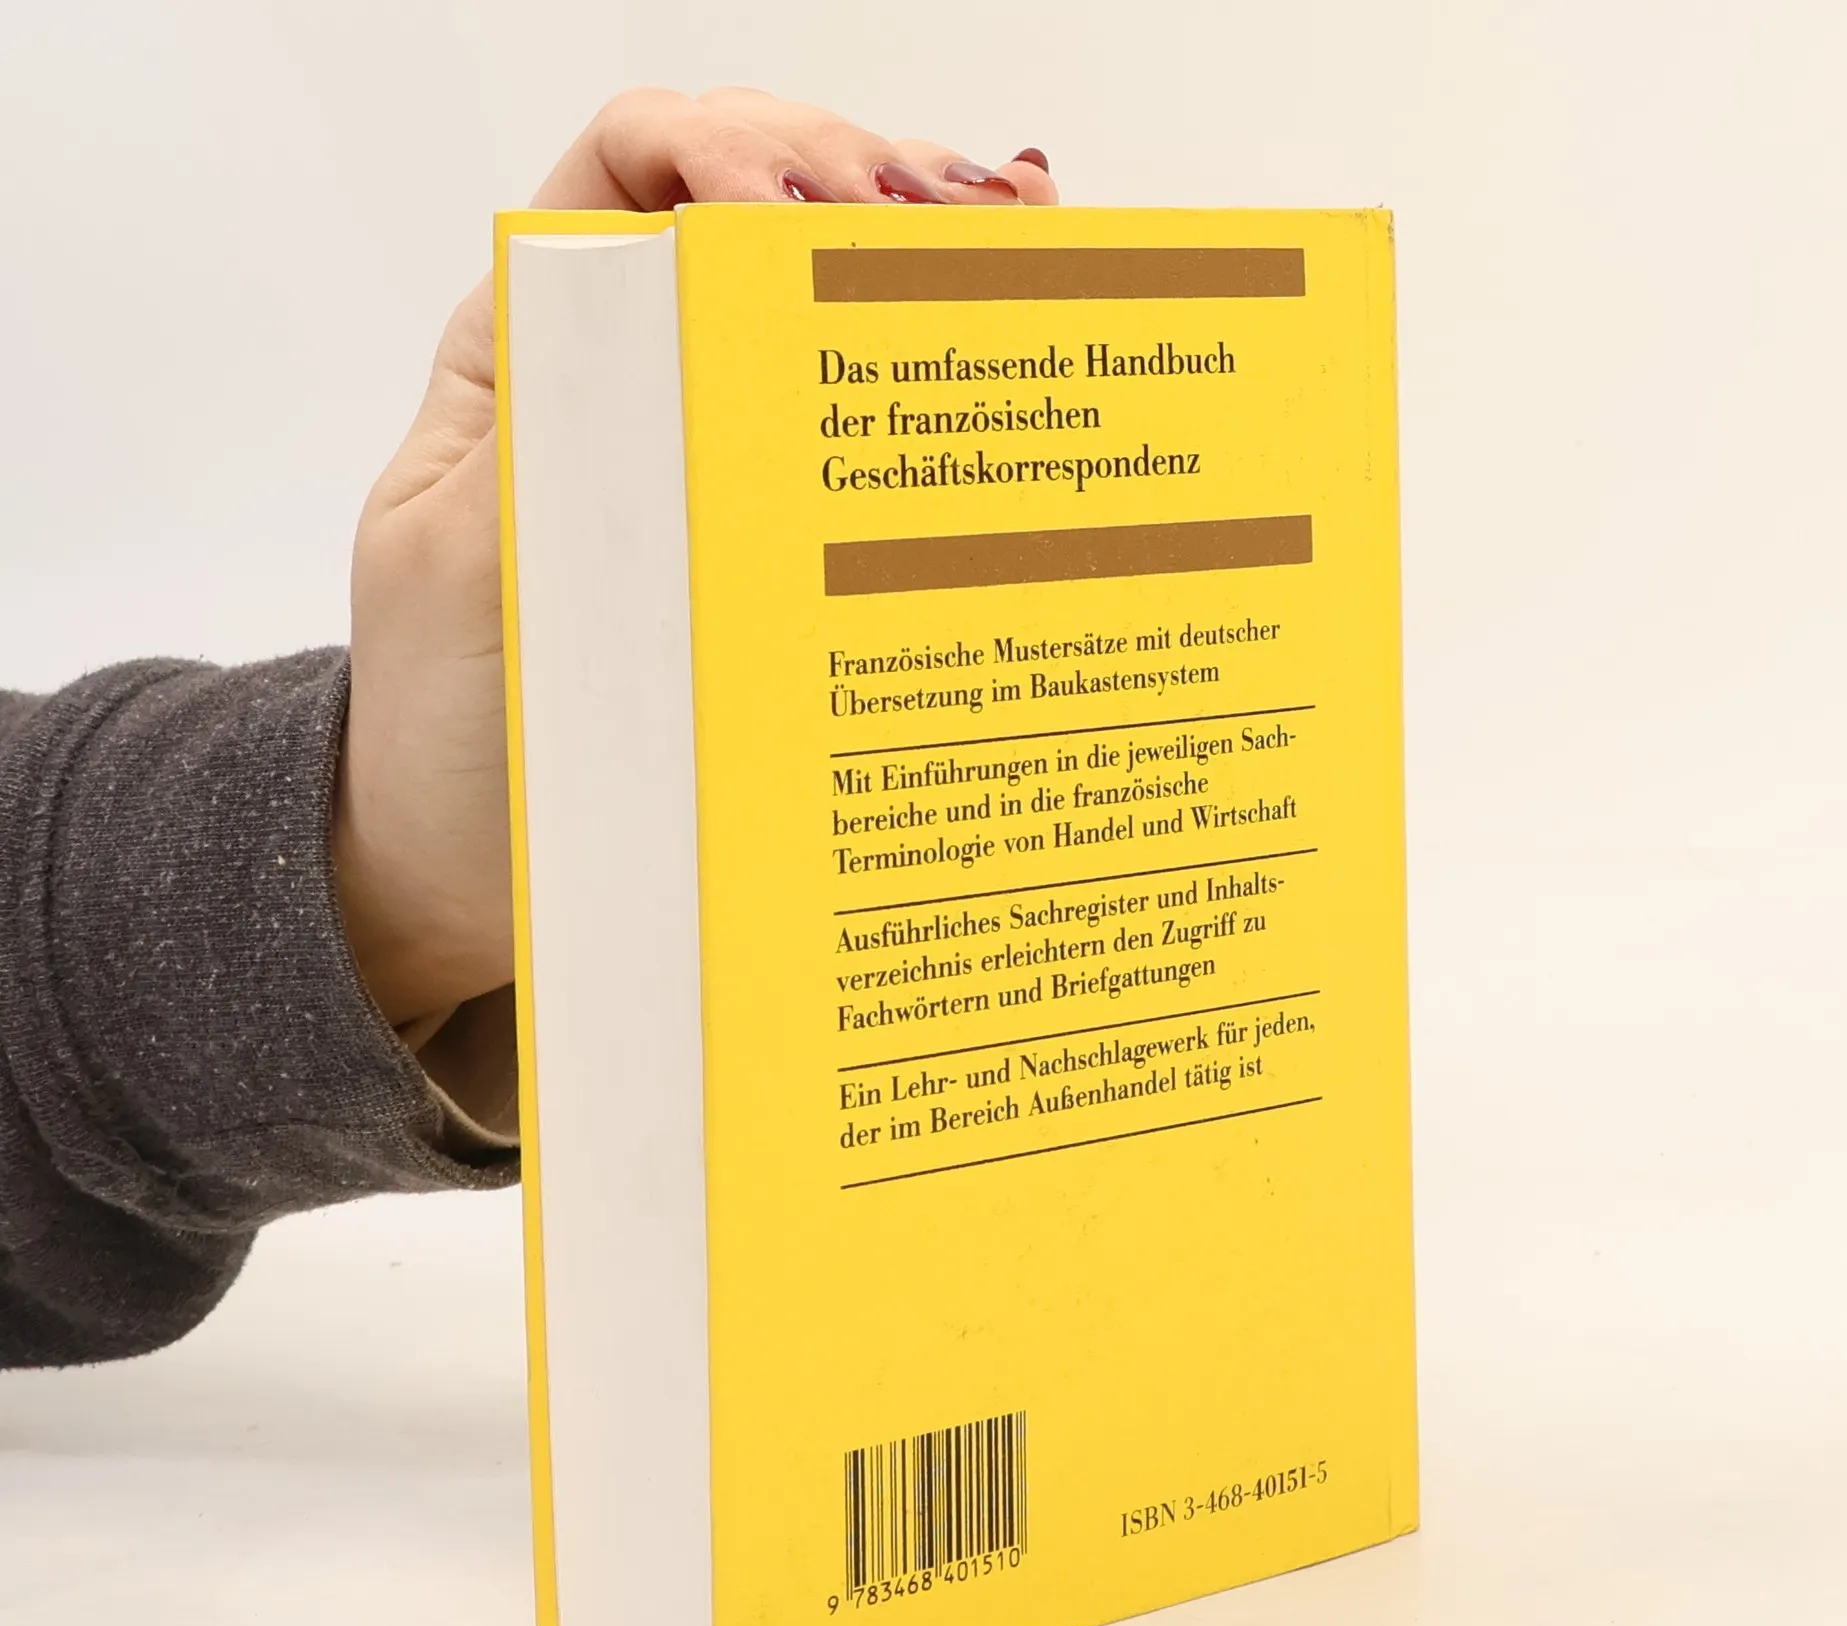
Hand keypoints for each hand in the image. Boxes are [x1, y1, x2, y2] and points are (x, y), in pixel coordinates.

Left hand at [336, 90, 1057, 1030]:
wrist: (466, 869)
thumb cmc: (443, 727)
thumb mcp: (465, 572)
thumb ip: (555, 445)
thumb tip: (683, 327)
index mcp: (535, 352)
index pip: (631, 170)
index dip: (724, 146)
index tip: (797, 213)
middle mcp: (634, 381)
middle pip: (756, 208)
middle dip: (858, 178)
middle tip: (944, 223)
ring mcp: (714, 459)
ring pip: (823, 307)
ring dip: (921, 255)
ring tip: (1015, 239)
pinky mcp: (772, 545)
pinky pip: (856, 436)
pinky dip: (940, 365)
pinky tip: (1009, 316)